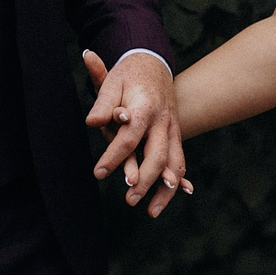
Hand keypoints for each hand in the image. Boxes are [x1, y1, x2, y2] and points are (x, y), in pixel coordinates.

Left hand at [82, 49, 191, 217]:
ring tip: (151, 211)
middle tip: (129, 199)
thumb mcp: (112, 81)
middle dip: (144, 181)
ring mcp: (172, 129)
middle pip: (156, 156)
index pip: (128, 138)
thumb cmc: (128, 74)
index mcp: (145, 108)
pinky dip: (181, 180)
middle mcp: (163, 121)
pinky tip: (183, 193)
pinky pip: (179, 161)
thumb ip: (102, 102)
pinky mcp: (175, 135)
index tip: (98, 173)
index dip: (113, 157)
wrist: (154, 63)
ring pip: (174, 164)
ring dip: (166, 189)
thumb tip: (92, 122)